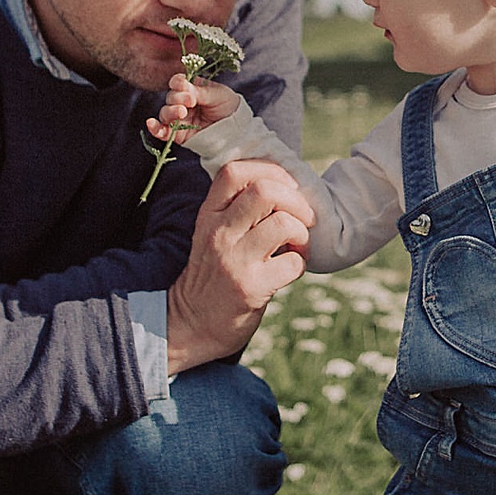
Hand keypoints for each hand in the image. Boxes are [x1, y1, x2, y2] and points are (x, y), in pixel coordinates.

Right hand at [144, 76, 242, 144]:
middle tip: (191, 102)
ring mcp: (179, 118)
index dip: (178, 83)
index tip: (185, 86)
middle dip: (178, 98)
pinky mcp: (178, 134)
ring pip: (165, 113)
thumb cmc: (229, 107)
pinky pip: (162, 131)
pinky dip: (155, 128)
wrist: (238, 131)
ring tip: (182, 113)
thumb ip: (200, 91)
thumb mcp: (219, 95)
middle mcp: (183, 102)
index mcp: (192, 89)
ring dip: (171, 111)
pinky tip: (151, 124)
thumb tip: (183, 86)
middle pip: (170, 97)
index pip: (177, 82)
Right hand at [166, 159, 313, 373]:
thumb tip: (286, 184)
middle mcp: (219, 233)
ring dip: (302, 232)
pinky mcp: (252, 287)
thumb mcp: (212, 233)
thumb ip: (237, 208)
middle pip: (265, 191)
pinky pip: (293, 262)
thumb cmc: (214, 273)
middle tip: (302, 217)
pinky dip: (302, 261)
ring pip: (284, 223)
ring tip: (297, 244)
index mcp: (209, 215)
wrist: (193, 324)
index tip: (286, 187)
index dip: (270, 170)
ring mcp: (235, 260)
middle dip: (296, 200)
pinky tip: (291, 267)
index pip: (234, 171)